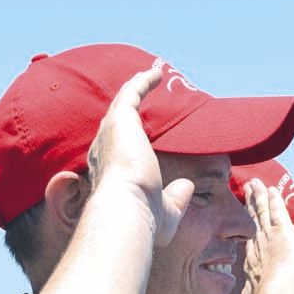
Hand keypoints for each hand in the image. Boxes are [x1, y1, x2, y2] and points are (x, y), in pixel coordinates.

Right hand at [85, 62, 194, 246]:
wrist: (127, 212)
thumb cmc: (142, 220)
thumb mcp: (164, 212)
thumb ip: (175, 199)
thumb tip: (188, 186)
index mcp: (111, 173)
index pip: (120, 150)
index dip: (131, 137)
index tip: (143, 130)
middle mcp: (104, 150)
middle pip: (117, 122)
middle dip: (129, 106)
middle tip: (143, 92)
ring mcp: (110, 134)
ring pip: (122, 103)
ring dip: (136, 88)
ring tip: (152, 76)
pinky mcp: (120, 120)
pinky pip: (131, 92)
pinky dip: (143, 81)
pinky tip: (157, 72)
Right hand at [239, 177, 293, 293]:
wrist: (276, 293)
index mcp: (254, 260)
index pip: (252, 238)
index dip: (250, 225)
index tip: (247, 216)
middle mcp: (257, 245)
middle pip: (252, 220)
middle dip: (249, 204)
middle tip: (246, 190)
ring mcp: (267, 236)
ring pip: (260, 211)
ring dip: (258, 196)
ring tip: (255, 183)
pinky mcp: (281, 230)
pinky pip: (275, 211)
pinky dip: (273, 199)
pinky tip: (271, 189)